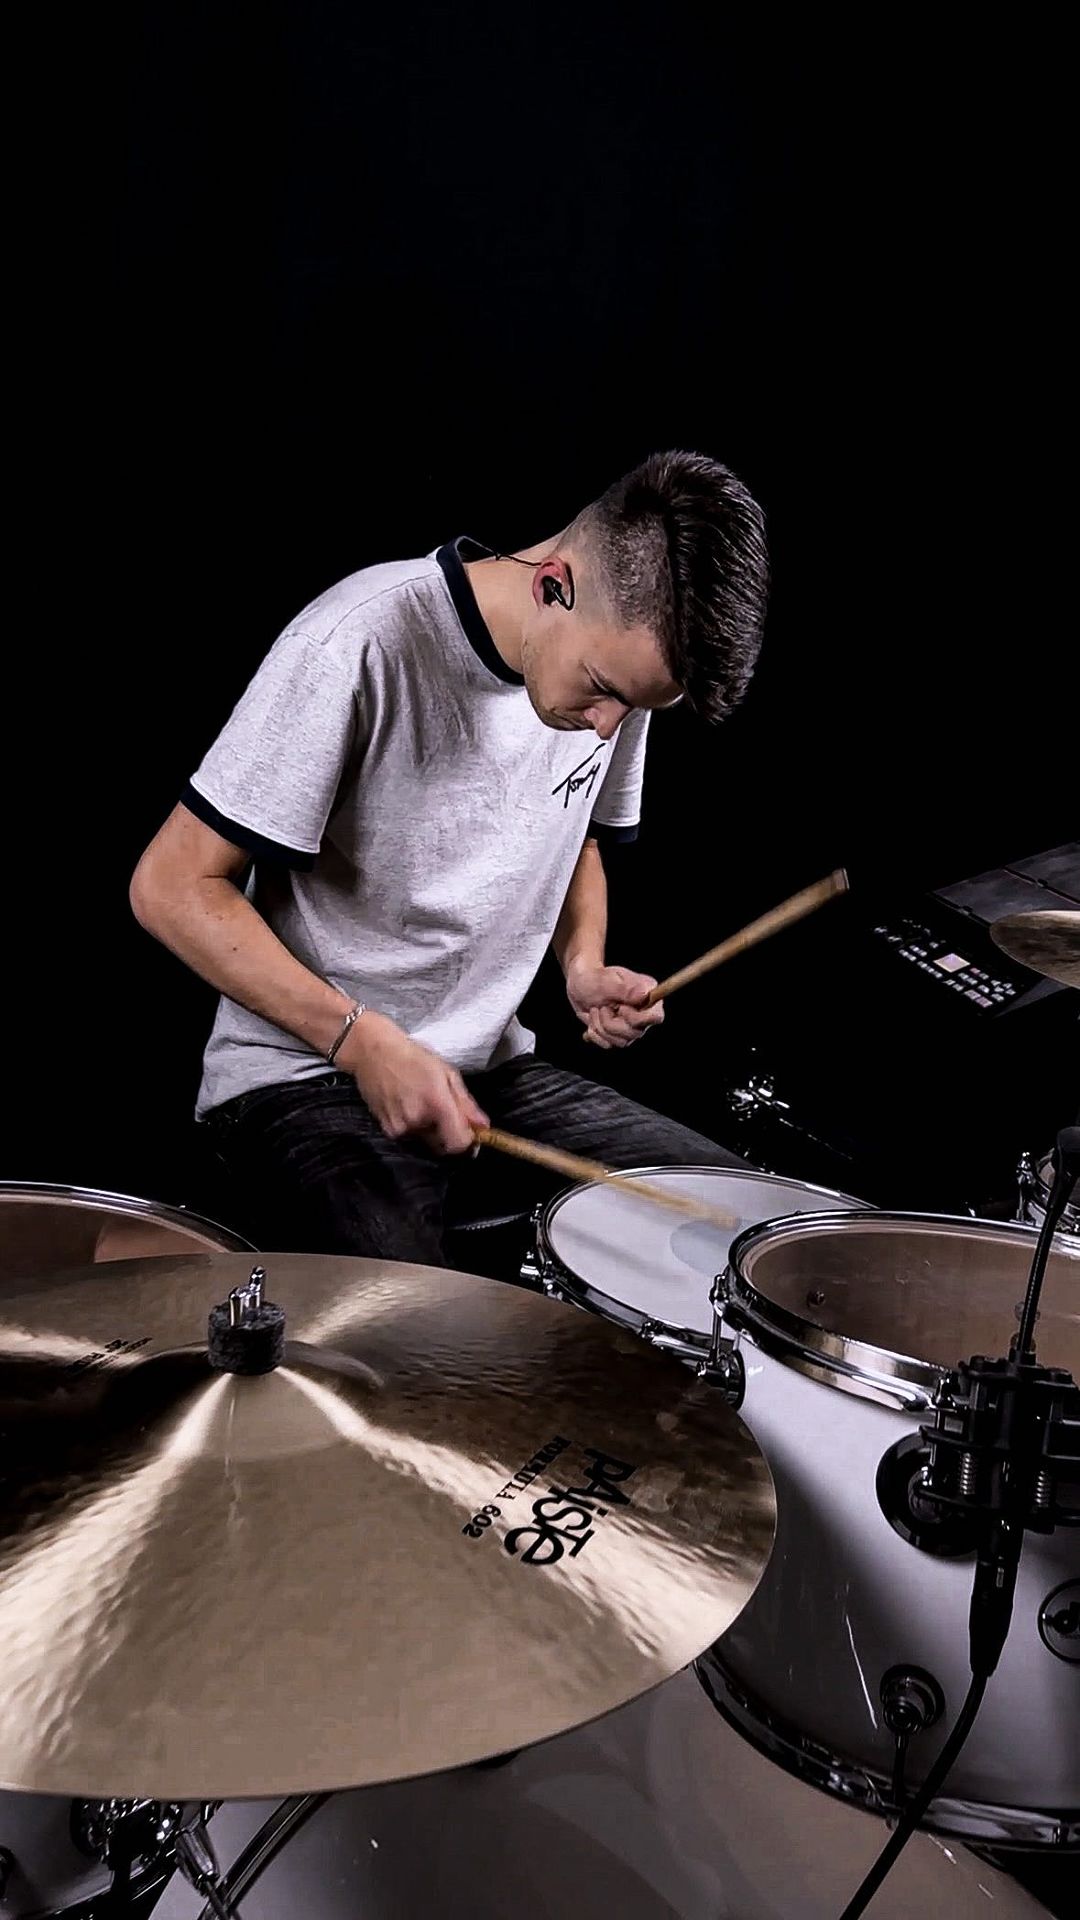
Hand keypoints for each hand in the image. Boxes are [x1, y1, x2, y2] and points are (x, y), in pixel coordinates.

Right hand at [337, 1011, 488, 1153]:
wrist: (372, 1052)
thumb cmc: (413, 1057)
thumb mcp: (447, 1073)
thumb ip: (466, 1103)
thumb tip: (484, 1126)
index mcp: (437, 1104)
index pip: (458, 1144)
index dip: (467, 1142)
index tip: (469, 1132)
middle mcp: (417, 1122)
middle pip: (443, 1146)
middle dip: (448, 1134)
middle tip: (444, 1113)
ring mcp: (399, 1129)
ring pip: (426, 1142)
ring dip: (430, 1131)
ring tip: (423, 1105)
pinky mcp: (386, 1130)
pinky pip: (409, 1137)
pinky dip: (414, 1128)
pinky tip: (409, 1107)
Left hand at [565, 958, 664, 1049]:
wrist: (579, 983)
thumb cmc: (593, 977)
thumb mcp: (605, 981)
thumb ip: (624, 989)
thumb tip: (644, 994)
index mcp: (647, 994)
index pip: (656, 1017)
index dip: (637, 1019)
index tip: (620, 1008)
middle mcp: (643, 1012)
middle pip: (635, 1033)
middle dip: (611, 1023)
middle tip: (600, 1007)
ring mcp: (631, 1024)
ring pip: (621, 1042)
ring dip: (601, 1027)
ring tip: (594, 1010)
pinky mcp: (618, 1034)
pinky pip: (609, 1044)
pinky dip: (595, 1034)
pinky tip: (592, 1020)